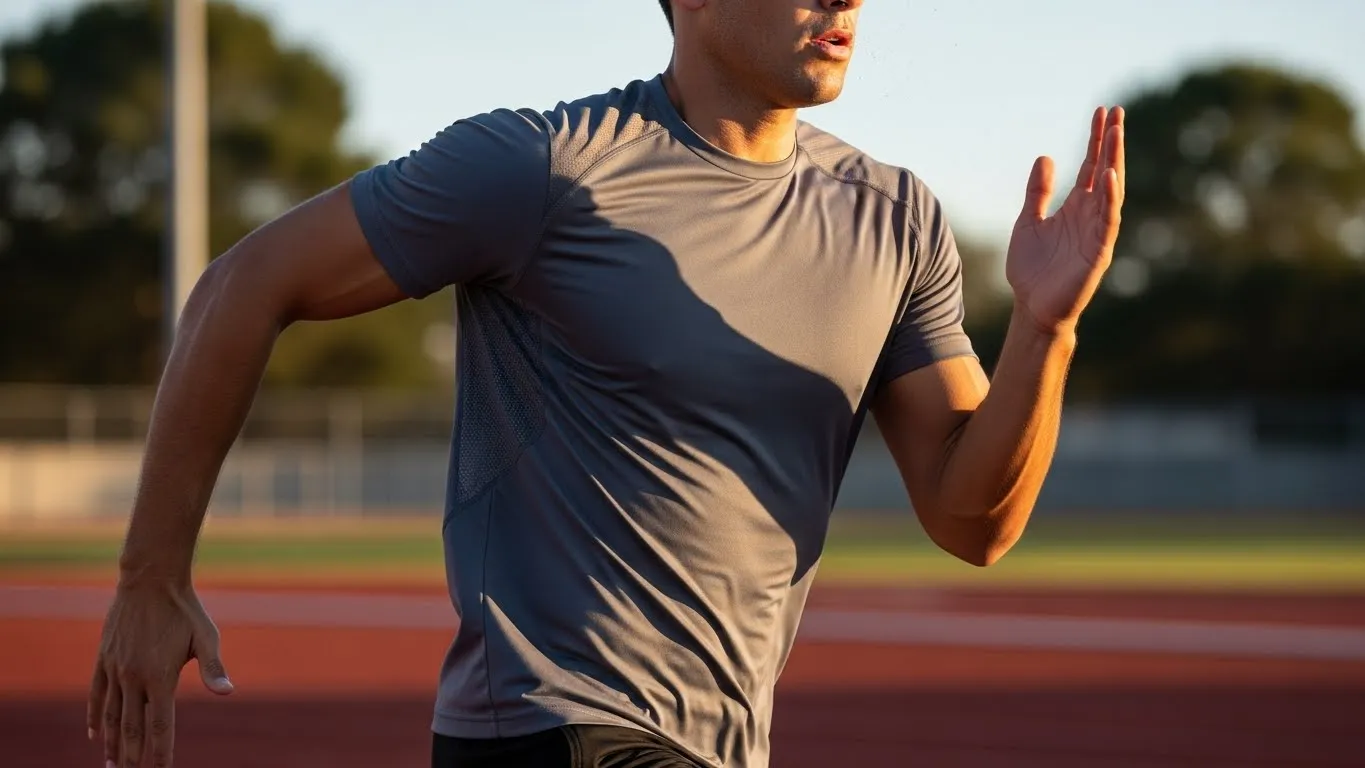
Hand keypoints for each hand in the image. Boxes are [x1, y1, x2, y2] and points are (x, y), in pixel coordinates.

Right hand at [88, 581, 233, 766]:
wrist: (150, 580)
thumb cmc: (185, 610)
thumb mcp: (206, 636)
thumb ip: (213, 668)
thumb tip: (228, 692)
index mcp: (161, 677)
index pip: (160, 726)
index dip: (160, 752)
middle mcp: (134, 678)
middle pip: (132, 728)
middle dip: (131, 757)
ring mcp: (115, 669)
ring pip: (112, 716)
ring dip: (112, 743)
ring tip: (112, 766)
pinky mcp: (104, 659)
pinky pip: (96, 695)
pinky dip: (96, 717)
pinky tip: (95, 734)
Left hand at [1006, 106, 1125, 335]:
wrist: (1032, 307)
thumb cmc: (1032, 269)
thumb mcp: (1028, 221)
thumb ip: (1037, 192)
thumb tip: (1046, 157)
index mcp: (1075, 207)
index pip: (1090, 166)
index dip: (1096, 139)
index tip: (1102, 112)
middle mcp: (1091, 215)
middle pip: (1105, 170)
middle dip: (1111, 143)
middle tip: (1117, 112)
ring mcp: (1098, 232)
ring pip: (1111, 190)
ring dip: (1114, 161)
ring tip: (1116, 133)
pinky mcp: (1099, 252)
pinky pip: (1108, 221)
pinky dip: (1110, 198)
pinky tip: (1108, 176)